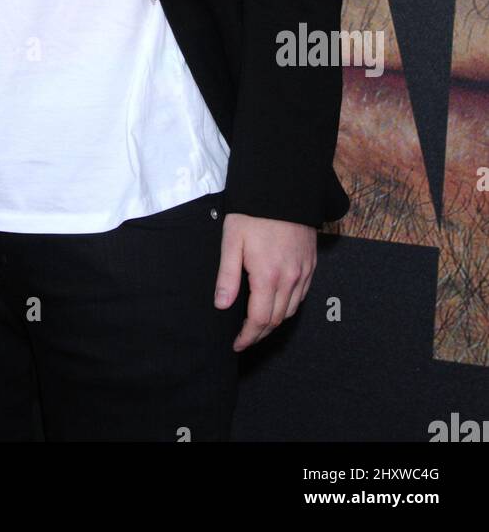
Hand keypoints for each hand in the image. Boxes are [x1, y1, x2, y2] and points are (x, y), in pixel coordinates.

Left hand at [214, 213, 316, 350]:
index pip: (259, 319)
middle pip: (276, 319)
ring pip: (291, 309)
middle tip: (245, 337)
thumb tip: (222, 305)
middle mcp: (290, 278)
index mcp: (268, 276)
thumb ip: (227, 276)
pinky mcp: (311, 263)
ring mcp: (304, 271)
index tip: (237, 343)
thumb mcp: (232, 241)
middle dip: (260, 333)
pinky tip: (278, 302)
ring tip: (258, 324)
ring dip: (275, 321)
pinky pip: (303, 294)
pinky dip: (290, 305)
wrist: (282, 189)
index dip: (248, 336)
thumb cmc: (253, 213)